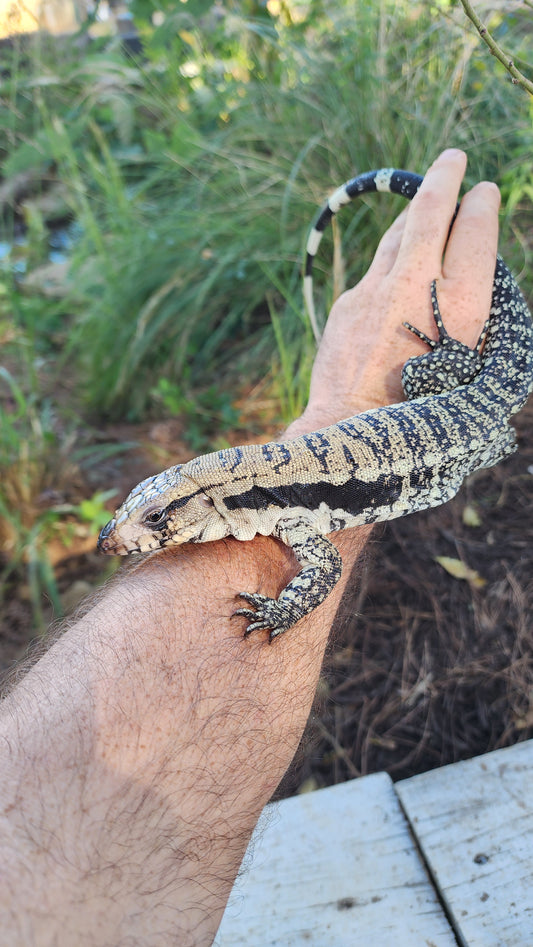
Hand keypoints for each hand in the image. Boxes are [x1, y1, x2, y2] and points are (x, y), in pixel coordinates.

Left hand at [287, 148, 499, 436]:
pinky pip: (374, 268)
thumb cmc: (424, 415)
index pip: (475, 232)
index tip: (483, 193)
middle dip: (445, 178)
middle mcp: (418, 286)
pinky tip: (395, 262)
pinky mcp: (349, 301)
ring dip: (414, 215)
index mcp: (462, 305)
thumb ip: (477, 324)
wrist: (353, 432)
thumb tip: (473, 287)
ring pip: (398, 233)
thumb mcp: (473, 372)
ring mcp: (377, 290)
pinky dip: (390, 258)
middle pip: (432, 212)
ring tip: (427, 202)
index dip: (481, 206)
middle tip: (453, 159)